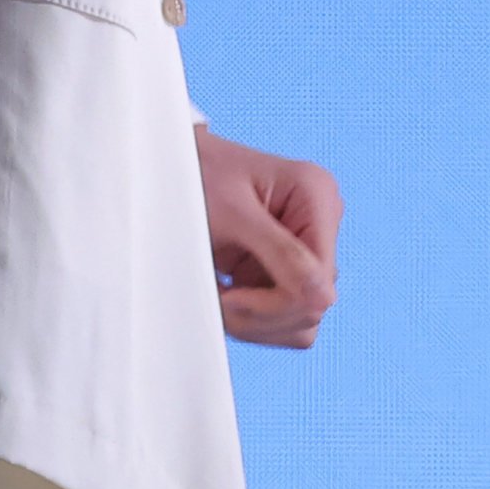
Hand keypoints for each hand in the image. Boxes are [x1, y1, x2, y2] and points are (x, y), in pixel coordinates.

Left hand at [196, 128, 340, 347]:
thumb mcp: (230, 212)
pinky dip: (253, 320)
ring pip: (302, 320)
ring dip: (256, 321)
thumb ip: (279, 252)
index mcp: (317, 196)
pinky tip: (225, 294)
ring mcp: (305, 250)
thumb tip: (322, 299)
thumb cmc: (193, 172)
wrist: (167, 167)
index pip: (320, 281)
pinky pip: (285, 320)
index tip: (230, 296)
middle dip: (261, 313)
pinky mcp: (287, 271)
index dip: (277, 303)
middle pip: (312, 304)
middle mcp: (319, 224)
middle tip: (218, 298)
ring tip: (218, 293)